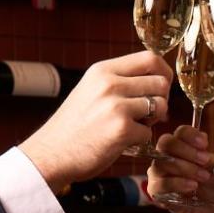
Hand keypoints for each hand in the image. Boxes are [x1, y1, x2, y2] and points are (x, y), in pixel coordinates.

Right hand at [19, 50, 170, 189]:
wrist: (50, 154)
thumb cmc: (74, 126)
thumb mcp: (91, 90)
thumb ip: (119, 81)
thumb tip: (159, 80)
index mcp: (103, 70)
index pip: (150, 58)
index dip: (163, 73)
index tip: (160, 88)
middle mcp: (109, 84)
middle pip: (161, 82)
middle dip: (160, 100)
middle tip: (146, 114)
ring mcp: (116, 106)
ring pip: (161, 105)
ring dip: (152, 120)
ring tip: (133, 126)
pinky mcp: (121, 130)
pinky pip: (149, 132)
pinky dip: (139, 140)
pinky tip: (121, 142)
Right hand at [147, 125, 213, 212]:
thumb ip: (212, 155)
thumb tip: (203, 146)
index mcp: (184, 145)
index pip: (180, 132)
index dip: (191, 135)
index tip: (205, 144)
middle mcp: (167, 156)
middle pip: (166, 142)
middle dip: (187, 151)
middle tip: (205, 161)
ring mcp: (159, 173)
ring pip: (162, 163)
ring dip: (185, 168)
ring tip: (203, 177)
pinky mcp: (156, 191)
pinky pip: (159, 184)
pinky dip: (176, 183)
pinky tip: (192, 187)